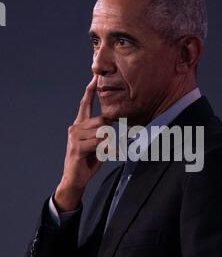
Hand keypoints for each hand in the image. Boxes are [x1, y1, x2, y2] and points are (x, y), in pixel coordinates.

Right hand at [54, 76, 111, 210]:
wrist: (75, 178)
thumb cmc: (87, 160)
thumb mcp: (97, 143)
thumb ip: (102, 131)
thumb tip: (111, 122)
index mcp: (79, 125)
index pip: (84, 104)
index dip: (90, 90)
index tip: (94, 78)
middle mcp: (75, 128)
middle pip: (101, 120)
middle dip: (109, 131)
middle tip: (108, 143)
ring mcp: (74, 137)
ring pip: (101, 132)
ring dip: (108, 144)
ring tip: (103, 152)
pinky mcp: (77, 147)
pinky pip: (99, 143)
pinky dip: (107, 150)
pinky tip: (107, 155)